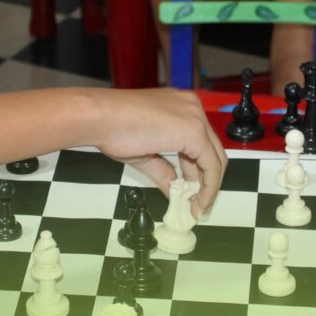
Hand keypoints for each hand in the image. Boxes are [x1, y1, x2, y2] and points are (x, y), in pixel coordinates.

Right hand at [90, 89, 227, 217]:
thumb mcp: (146, 154)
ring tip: (197, 207)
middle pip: (213, 151)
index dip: (200, 173)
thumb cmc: (113, 129)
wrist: (100, 118)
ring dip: (208, 187)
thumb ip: (165, 171)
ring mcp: (195, 118)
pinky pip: (211, 165)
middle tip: (199, 205)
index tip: (194, 194)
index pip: (201, 144)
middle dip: (207, 182)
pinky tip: (197, 202)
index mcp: (181, 108)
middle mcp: (193, 108)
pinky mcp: (195, 131)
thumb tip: (174, 191)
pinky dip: (207, 187)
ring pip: (215, 158)